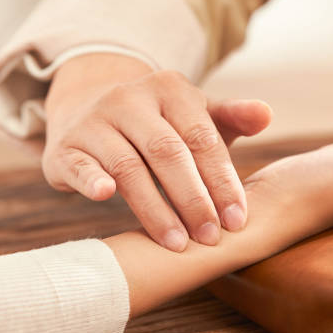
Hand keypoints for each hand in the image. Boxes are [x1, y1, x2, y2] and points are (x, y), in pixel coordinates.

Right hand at [42, 53, 271, 251]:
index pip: (202, 138)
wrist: (88, 109)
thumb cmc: (155, 123)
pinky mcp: (66, 146)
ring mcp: (94, 121)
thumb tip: (267, 115)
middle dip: (193, 199)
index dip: (221, 181)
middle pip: (168, 152)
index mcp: (169, 89)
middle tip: (210, 238)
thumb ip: (230, 117)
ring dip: (154, 208)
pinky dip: (92, 180)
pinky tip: (106, 197)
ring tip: (177, 243)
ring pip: (128, 166)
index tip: (236, 220)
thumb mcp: (193, 114)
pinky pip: (80, 165)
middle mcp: (130, 98)